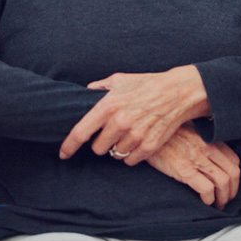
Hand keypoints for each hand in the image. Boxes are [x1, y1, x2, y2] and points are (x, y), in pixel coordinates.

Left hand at [59, 66, 210, 165]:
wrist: (177, 92)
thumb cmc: (146, 84)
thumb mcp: (120, 79)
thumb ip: (99, 87)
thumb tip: (85, 93)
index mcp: (109, 105)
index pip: (81, 131)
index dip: (69, 145)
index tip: (63, 154)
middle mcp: (120, 122)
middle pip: (98, 148)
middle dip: (101, 142)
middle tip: (112, 131)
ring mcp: (135, 135)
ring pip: (114, 155)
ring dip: (117, 148)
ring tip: (127, 134)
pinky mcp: (149, 146)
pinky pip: (130, 160)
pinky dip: (131, 154)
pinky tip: (137, 140)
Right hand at [145, 124, 239, 209]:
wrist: (146, 135)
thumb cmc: (166, 135)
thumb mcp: (188, 132)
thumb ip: (202, 141)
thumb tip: (213, 157)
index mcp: (208, 139)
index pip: (234, 159)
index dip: (234, 176)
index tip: (230, 185)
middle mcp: (206, 147)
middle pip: (232, 173)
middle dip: (232, 190)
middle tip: (226, 199)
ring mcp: (196, 158)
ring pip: (223, 182)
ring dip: (223, 198)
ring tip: (217, 205)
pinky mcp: (184, 170)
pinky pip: (206, 189)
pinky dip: (209, 199)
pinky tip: (205, 202)